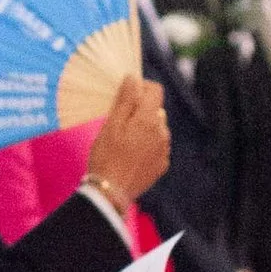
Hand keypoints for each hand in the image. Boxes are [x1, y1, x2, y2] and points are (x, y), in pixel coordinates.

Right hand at [81, 75, 168, 206]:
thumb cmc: (106, 156)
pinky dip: (146, 145)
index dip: (141, 87)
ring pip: (156, 128)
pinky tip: (130, 155)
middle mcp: (162, 132)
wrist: (111, 192)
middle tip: (118, 122)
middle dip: (139, 110)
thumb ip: (126, 99)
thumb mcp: (111, 124)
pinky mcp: (161, 164)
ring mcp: (164, 150)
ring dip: (143, 128)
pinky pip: (156, 146)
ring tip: (123, 142)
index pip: (155, 90)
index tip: (126, 94)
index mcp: (150, 119)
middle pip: (155, 109)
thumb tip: (134, 78)